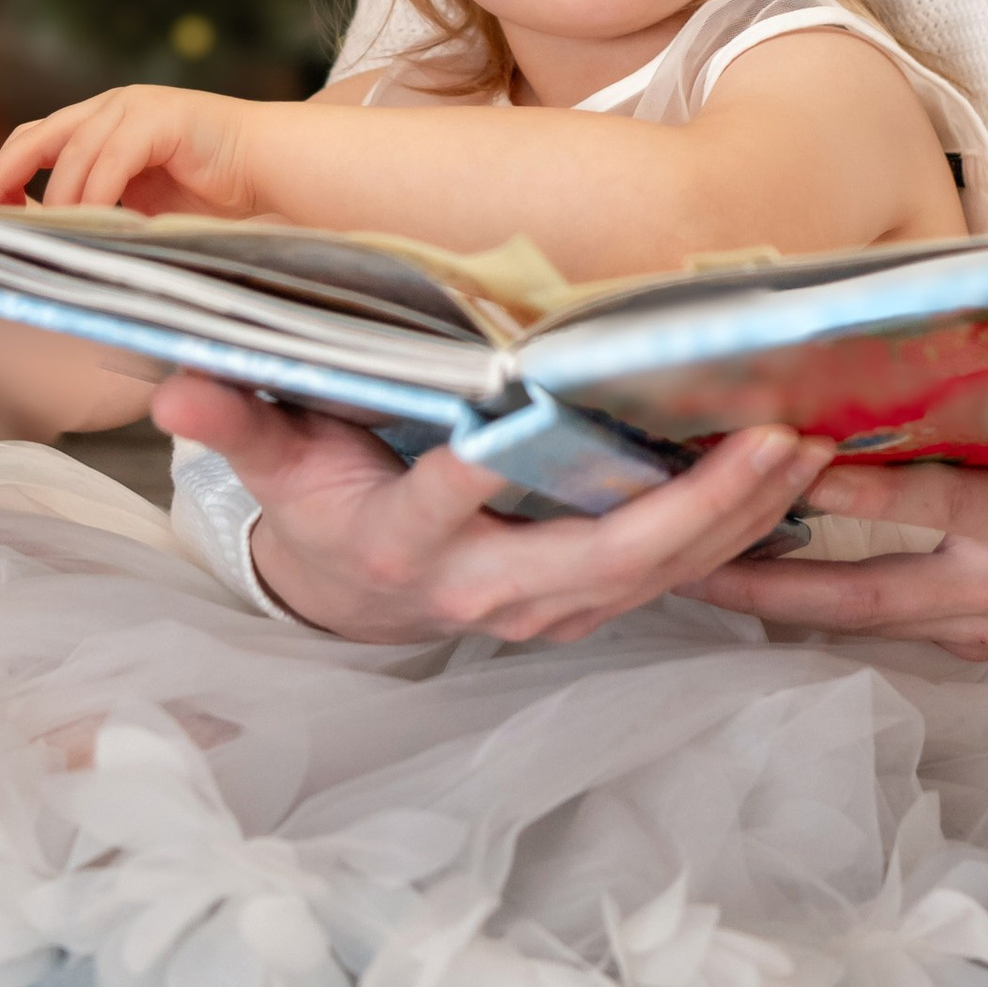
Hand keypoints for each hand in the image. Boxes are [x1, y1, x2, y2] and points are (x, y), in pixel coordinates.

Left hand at [0, 85, 261, 217]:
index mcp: (103, 122)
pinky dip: (95, 192)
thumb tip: (48, 248)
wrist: (273, 167)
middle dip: (3, 175)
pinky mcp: (163, 118)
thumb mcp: (139, 204)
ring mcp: (137, 107)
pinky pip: (113, 158)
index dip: (1, 173)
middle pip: (38, 136)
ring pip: (74, 151)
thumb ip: (99, 211)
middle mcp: (113, 107)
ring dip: (57, 197)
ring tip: (50, 235)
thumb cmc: (211, 191)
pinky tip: (92, 221)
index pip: (35, 140)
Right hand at [154, 369, 833, 645]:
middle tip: (775, 438)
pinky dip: (741, 533)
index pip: (449, 503)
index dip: (483, 472)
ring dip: (742, 516)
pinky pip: (679, 577)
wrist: (357, 591)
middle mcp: (491, 589)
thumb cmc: (322, 497)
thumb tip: (174, 378)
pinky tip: (798, 473)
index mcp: (409, 545)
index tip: (530, 419)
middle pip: (604, 557)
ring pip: (662, 574)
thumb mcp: (276, 459)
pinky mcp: (593, 607)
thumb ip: (236, 416)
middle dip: (694, 506)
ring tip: (812, 444)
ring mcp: (551, 608)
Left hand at [688, 445, 987, 660]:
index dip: (848, 486)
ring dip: (779, 599)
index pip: (923, 501)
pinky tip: (769, 588)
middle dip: (767, 579)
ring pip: (860, 623)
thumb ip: (969, 420)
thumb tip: (868, 382)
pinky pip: (885, 630)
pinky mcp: (972, 651)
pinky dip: (825, 608)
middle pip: (862, 595)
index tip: (781, 458)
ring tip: (698, 572)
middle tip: (690, 557)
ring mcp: (982, 633)